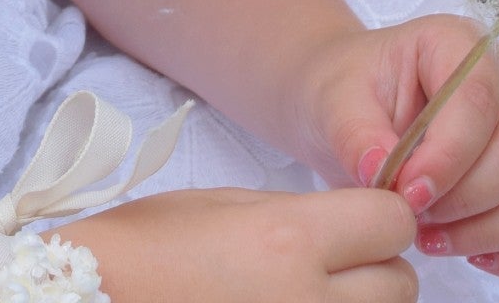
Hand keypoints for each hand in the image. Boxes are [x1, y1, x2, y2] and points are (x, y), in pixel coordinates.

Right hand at [79, 183, 416, 302]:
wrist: (96, 300)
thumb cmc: (150, 249)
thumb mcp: (225, 205)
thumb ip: (299, 213)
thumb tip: (351, 226)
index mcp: (291, 239)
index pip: (393, 222)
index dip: (380, 214)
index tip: (360, 217)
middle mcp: (309, 301)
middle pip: (402, 284)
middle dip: (376, 266)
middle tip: (333, 262)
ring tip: (307, 290)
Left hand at [292, 15, 498, 281]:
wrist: (349, 111)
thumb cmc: (346, 93)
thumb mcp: (334, 101)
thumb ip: (356, 133)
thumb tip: (380, 170)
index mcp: (458, 44)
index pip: (478, 100)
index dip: (448, 156)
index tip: (406, 192)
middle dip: (467, 199)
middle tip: (414, 215)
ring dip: (491, 231)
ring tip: (431, 236)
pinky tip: (476, 256)